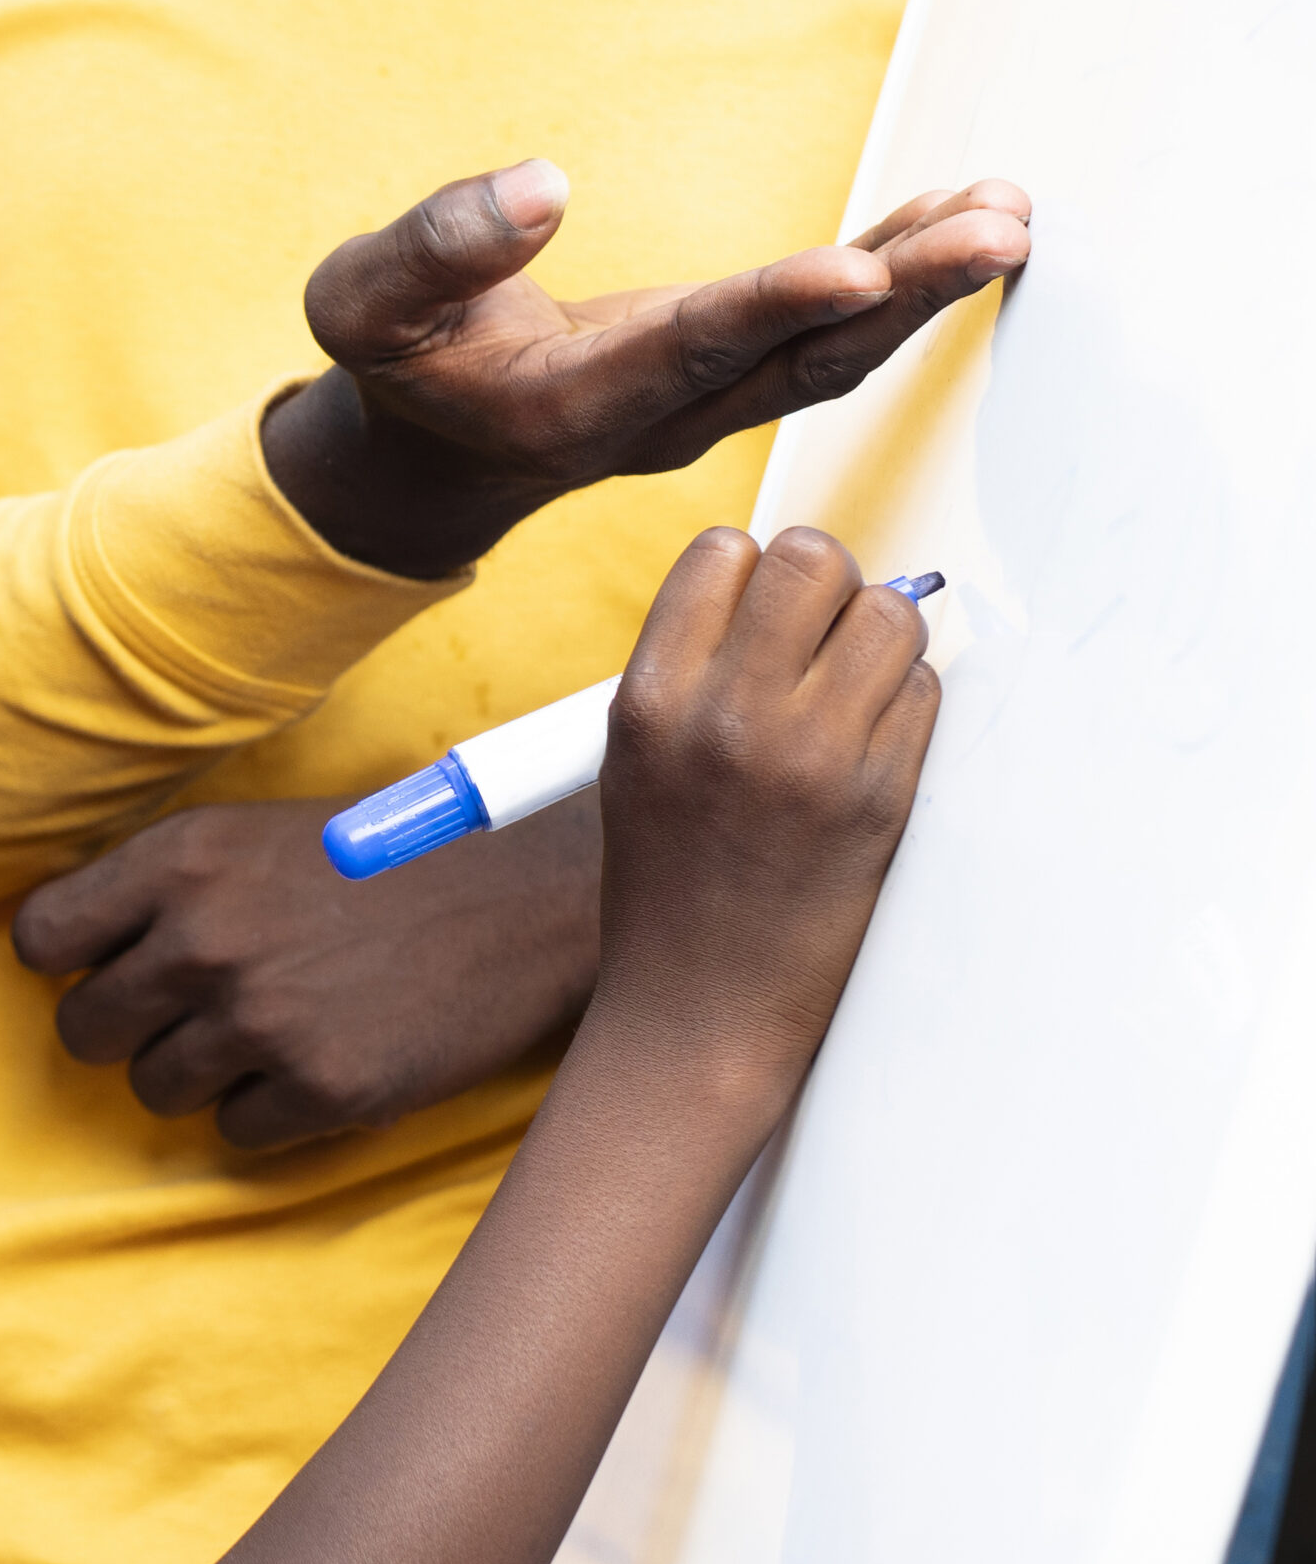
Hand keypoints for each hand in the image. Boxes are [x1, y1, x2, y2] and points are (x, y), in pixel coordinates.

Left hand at [13, 790, 601, 1148]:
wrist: (528, 900)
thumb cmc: (384, 860)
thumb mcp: (256, 833)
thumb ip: (162, 884)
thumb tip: (66, 945)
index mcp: (184, 857)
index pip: (41, 939)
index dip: (69, 961)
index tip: (108, 966)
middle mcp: (208, 938)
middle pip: (85, 1029)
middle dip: (130, 1028)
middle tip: (195, 1011)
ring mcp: (263, 1019)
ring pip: (154, 1088)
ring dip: (199, 1073)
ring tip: (269, 1031)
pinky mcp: (321, 1087)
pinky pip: (236, 1130)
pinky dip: (269, 1109)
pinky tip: (319, 1060)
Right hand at [262, 163, 1031, 577]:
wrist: (434, 453)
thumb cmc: (400, 367)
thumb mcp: (364, 303)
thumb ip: (435, 248)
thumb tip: (541, 186)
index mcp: (571, 405)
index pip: (688, 350)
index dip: (774, 308)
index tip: (857, 269)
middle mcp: (658, 419)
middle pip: (798, 365)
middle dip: (900, 300)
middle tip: (993, 235)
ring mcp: (702, 405)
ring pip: (831, 356)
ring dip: (922, 291)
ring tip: (1005, 215)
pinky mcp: (726, 373)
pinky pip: (829, 336)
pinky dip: (899, 280)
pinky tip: (962, 225)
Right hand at [592, 524, 935, 1088]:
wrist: (697, 1011)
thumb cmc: (668, 886)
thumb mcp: (639, 764)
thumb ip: (695, 670)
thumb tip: (790, 583)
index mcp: (647, 703)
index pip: (724, 552)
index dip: (754, 574)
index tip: (762, 617)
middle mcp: (723, 718)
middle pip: (813, 560)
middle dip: (829, 588)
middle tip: (821, 643)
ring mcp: (807, 757)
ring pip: (889, 616)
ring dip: (880, 645)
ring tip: (850, 701)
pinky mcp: (879, 799)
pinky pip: (925, 694)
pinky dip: (907, 711)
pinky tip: (869, 757)